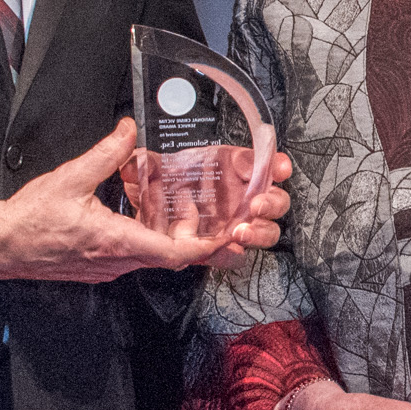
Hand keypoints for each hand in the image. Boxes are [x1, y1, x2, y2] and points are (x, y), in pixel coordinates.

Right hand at [0, 119, 246, 284]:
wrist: (0, 246)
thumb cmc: (29, 220)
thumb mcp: (70, 177)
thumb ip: (106, 153)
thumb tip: (128, 131)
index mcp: (116, 241)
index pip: (174, 254)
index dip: (206, 247)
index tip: (226, 236)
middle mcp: (117, 261)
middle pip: (171, 256)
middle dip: (194, 234)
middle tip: (207, 210)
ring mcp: (108, 267)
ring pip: (153, 256)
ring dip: (170, 234)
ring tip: (178, 205)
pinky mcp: (99, 266)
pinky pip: (134, 256)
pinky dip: (148, 237)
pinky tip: (144, 214)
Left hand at [127, 144, 298, 269]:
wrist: (140, 210)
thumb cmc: (155, 181)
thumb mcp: (147, 165)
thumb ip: (142, 160)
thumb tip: (132, 153)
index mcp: (229, 166)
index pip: (260, 163)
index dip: (274, 164)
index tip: (278, 168)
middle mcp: (237, 195)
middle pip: (273, 200)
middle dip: (272, 202)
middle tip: (257, 204)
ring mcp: (232, 222)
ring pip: (263, 230)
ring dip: (259, 231)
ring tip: (241, 231)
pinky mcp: (218, 247)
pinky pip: (234, 256)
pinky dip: (232, 255)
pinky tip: (227, 250)